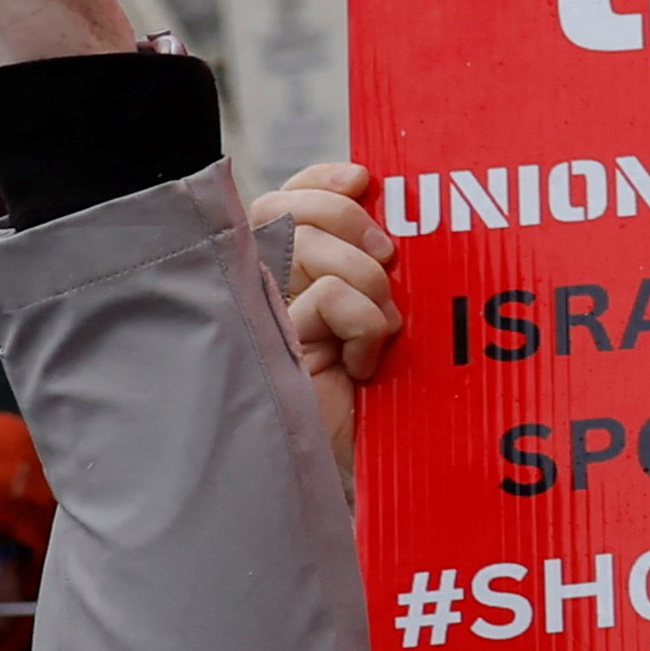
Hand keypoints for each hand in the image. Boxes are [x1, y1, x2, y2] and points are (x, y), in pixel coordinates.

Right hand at [264, 158, 394, 452]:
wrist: (364, 472)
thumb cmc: (379, 400)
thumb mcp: (382, 322)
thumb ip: (372, 269)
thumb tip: (386, 210)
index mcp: (290, 276)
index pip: (287, 200)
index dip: (320, 180)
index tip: (365, 178)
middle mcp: (265, 290)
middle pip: (286, 209)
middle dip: (345, 218)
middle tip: (388, 257)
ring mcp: (262, 318)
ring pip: (309, 247)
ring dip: (366, 281)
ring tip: (380, 332)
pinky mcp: (270, 347)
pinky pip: (328, 298)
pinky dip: (362, 325)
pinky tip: (360, 366)